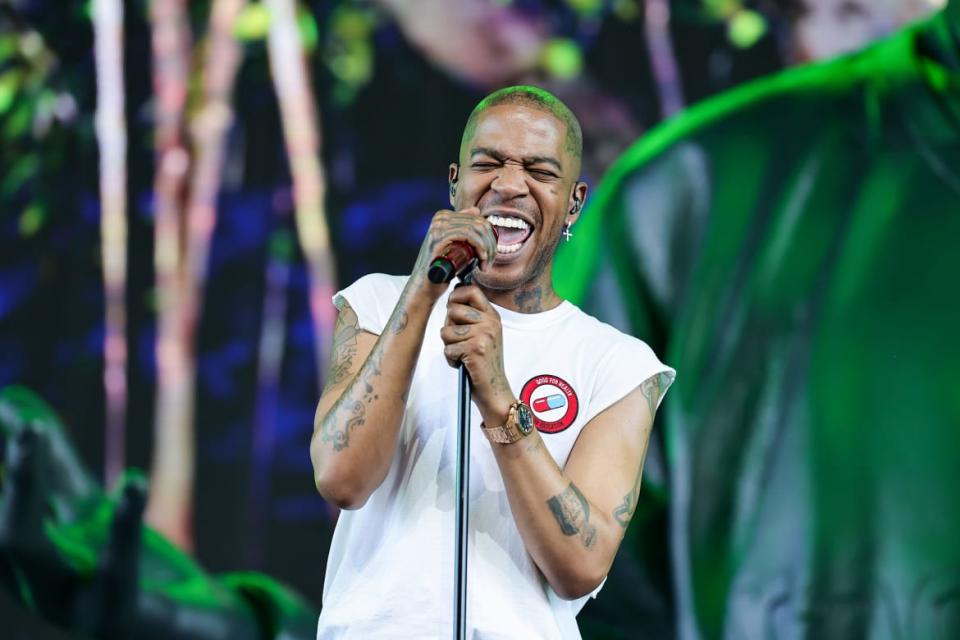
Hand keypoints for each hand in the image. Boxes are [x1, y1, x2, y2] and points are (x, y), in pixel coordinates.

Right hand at [409, 208, 497, 302]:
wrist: (425, 286)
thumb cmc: (441, 269)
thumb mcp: (455, 245)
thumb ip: (462, 228)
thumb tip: (476, 210)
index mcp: (445, 215)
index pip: (479, 219)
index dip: (491, 237)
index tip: (490, 255)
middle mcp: (440, 217)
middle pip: (479, 223)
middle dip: (491, 244)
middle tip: (489, 262)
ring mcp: (438, 225)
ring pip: (477, 229)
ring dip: (487, 248)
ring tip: (485, 265)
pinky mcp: (439, 236)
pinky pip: (468, 235)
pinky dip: (480, 247)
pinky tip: (482, 259)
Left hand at [440, 284, 514, 423]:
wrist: (495, 389)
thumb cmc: (483, 363)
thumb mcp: (483, 334)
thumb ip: (470, 316)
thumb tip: (452, 297)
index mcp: (492, 316)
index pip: (471, 290)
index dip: (456, 296)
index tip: (453, 309)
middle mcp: (490, 322)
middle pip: (453, 309)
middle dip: (449, 327)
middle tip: (460, 341)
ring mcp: (484, 334)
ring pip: (446, 330)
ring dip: (449, 346)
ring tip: (463, 354)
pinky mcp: (476, 348)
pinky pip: (448, 348)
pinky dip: (451, 359)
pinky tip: (463, 364)